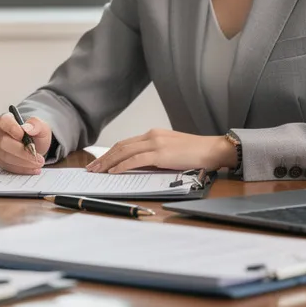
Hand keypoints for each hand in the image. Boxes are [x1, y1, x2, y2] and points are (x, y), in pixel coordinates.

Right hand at [0, 112, 52, 173]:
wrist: (35, 146)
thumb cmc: (35, 134)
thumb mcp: (41, 127)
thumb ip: (36, 125)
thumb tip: (28, 128)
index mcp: (6, 120)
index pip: (4, 122)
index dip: (12, 129)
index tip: (23, 135)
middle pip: (3, 142)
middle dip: (21, 152)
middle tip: (36, 157)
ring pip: (5, 157)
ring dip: (23, 162)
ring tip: (38, 163)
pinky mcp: (0, 160)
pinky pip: (8, 166)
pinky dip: (22, 169)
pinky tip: (33, 168)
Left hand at [84, 129, 236, 173]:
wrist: (213, 150)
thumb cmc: (196, 154)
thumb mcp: (171, 152)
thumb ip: (155, 156)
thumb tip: (138, 167)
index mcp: (153, 134)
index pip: (126, 143)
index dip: (111, 152)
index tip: (100, 162)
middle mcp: (152, 136)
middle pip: (121, 146)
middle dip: (104, 158)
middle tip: (92, 168)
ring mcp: (155, 143)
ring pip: (124, 151)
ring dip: (108, 162)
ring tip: (97, 171)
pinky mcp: (160, 153)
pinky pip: (135, 160)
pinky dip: (122, 165)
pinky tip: (113, 172)